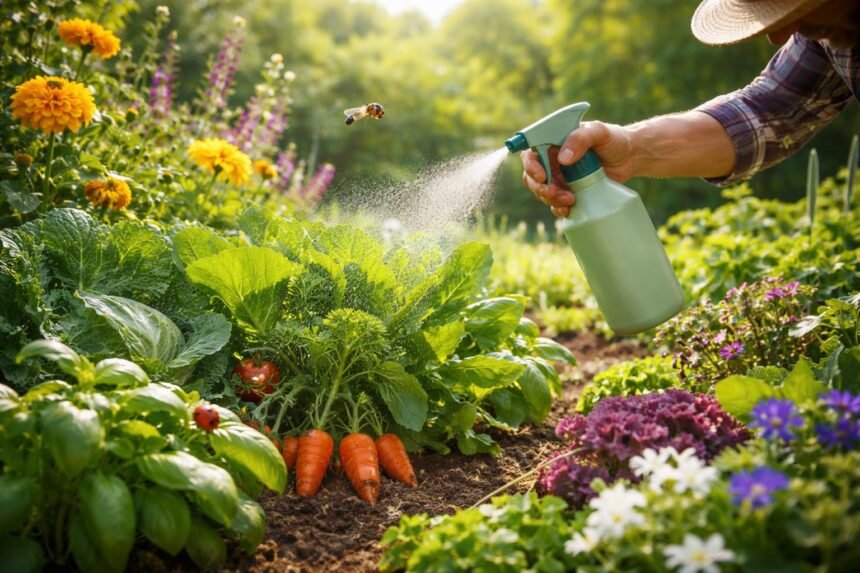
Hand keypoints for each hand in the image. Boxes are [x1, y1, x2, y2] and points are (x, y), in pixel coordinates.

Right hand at [521, 120, 635, 216]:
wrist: (630, 158)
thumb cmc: (613, 139)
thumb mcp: (599, 132)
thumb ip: (580, 139)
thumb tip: (562, 159)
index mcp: (553, 144)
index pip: (531, 154)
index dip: (531, 166)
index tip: (542, 176)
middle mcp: (552, 161)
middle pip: (532, 178)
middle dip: (540, 188)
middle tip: (554, 193)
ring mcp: (560, 178)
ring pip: (543, 192)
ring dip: (551, 200)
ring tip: (570, 200)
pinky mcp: (569, 192)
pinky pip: (556, 204)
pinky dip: (558, 209)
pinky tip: (567, 210)